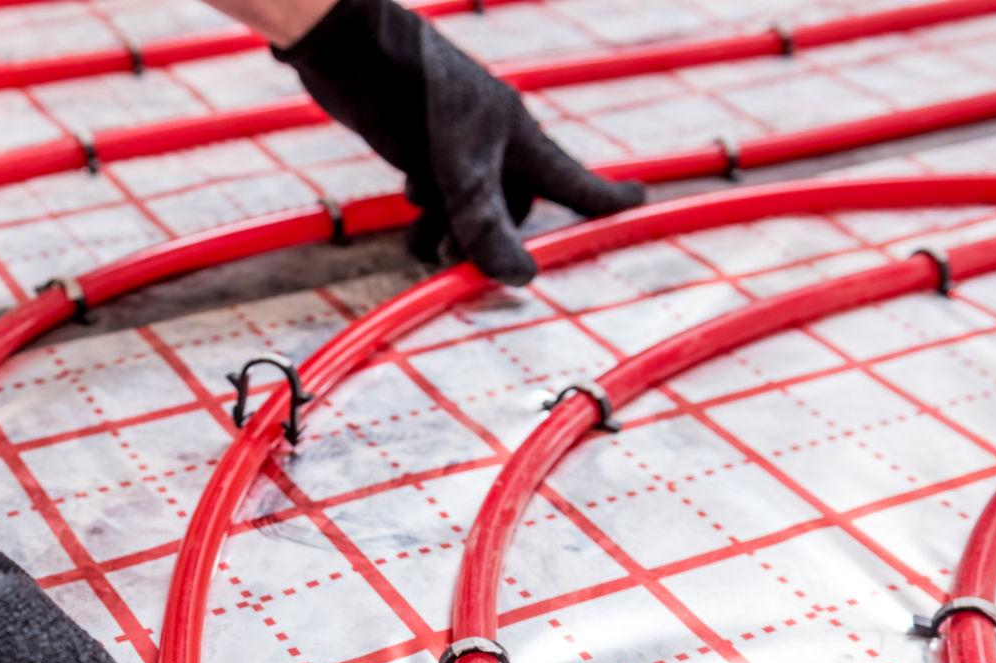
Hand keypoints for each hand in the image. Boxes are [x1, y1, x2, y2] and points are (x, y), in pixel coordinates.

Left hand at [275, 0, 644, 284]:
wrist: (356, 50)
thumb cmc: (420, 97)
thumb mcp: (460, 171)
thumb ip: (486, 226)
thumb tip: (523, 278)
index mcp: (519, 137)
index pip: (571, 178)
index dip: (603, 197)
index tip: (639, 201)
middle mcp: (493, 140)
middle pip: (510, 206)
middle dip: (489, 240)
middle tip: (453, 259)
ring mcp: (454, 141)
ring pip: (467, 203)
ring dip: (449, 231)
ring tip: (424, 243)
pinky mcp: (418, 141)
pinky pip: (436, 188)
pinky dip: (426, 205)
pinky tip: (410, 196)